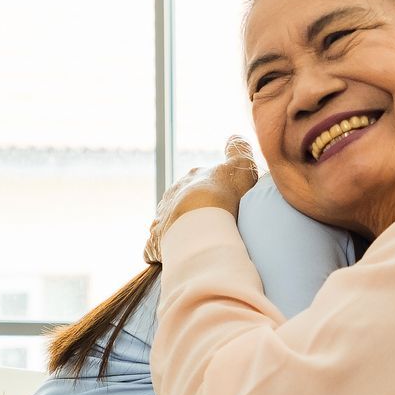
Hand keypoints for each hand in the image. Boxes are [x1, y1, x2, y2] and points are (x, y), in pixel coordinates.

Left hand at [145, 137, 257, 263]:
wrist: (199, 222)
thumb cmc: (223, 193)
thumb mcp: (240, 165)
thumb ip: (238, 150)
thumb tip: (235, 137)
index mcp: (190, 179)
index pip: (196, 180)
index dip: (208, 189)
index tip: (218, 200)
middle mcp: (172, 197)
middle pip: (180, 202)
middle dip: (191, 211)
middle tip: (209, 225)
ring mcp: (161, 220)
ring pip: (167, 223)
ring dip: (177, 232)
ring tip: (194, 244)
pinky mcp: (155, 243)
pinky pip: (154, 248)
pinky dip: (161, 252)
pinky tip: (175, 257)